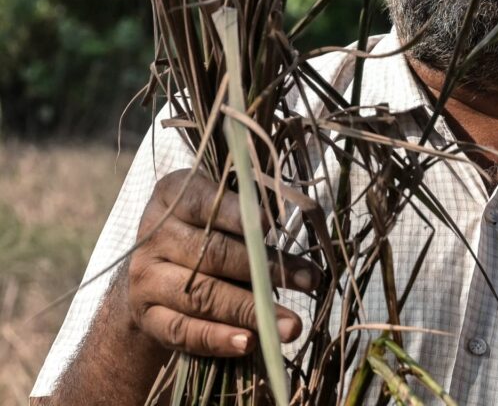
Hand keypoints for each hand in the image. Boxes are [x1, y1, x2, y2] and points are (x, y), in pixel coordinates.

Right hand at [127, 169, 321, 356]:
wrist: (155, 270)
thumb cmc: (206, 228)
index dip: (237, 213)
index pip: (204, 203)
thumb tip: (293, 216)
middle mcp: (155, 236)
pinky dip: (218, 339)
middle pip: (213, 254)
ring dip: (250, 312)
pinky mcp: (147, 316)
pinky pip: (183, 331)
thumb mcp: (221, 206)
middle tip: (310, 280)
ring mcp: (146, 278)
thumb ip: (250, 208)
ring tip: (291, 325)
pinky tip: (250, 343)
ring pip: (202, 296)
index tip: (271, 224)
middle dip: (265, 269)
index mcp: (174, 195)